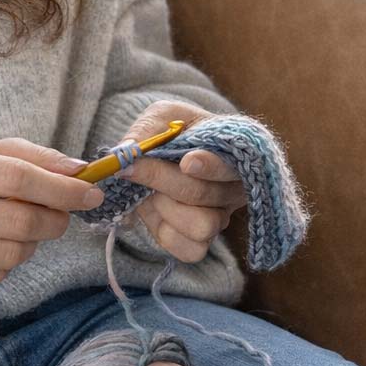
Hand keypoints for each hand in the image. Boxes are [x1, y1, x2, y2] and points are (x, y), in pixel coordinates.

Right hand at [0, 139, 104, 303]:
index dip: (64, 188)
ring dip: (29, 245)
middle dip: (54, 221)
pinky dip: (5, 263)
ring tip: (15, 233)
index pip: (21, 177)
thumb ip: (24, 157)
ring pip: (15, 253)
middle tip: (58, 217)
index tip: (92, 193)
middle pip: (24, 221)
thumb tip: (77, 169)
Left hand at [119, 101, 246, 262]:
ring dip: (165, 209)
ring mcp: (222, 217)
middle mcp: (236, 188)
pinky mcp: (203, 241)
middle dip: (161, 180)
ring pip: (202, 227)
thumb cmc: (175, 132)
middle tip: (132, 168)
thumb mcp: (163, 116)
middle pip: (203, 194)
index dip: (210, 166)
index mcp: (237, 152)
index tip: (187, 162)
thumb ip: (149, 128)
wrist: (170, 157)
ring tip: (151, 193)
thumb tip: (129, 151)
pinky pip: (191, 250)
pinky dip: (165, 232)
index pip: (232, 163)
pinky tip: (156, 212)